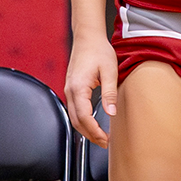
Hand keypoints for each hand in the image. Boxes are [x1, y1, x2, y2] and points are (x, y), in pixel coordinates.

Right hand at [64, 30, 118, 145]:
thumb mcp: (109, 71)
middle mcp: (70, 91)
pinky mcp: (72, 89)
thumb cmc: (98, 50)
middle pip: (77, 121)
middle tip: (105, 143)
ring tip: (101, 137)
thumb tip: (111, 113)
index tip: (106, 139)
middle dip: (90, 135)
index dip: (94, 132)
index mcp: (78, 88)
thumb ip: (109, 93)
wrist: (87, 37)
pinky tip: (93, 124)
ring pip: (74, 117)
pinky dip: (83, 121)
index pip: (84, 117)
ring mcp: (69, 90)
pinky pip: (74, 110)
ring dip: (86, 130)